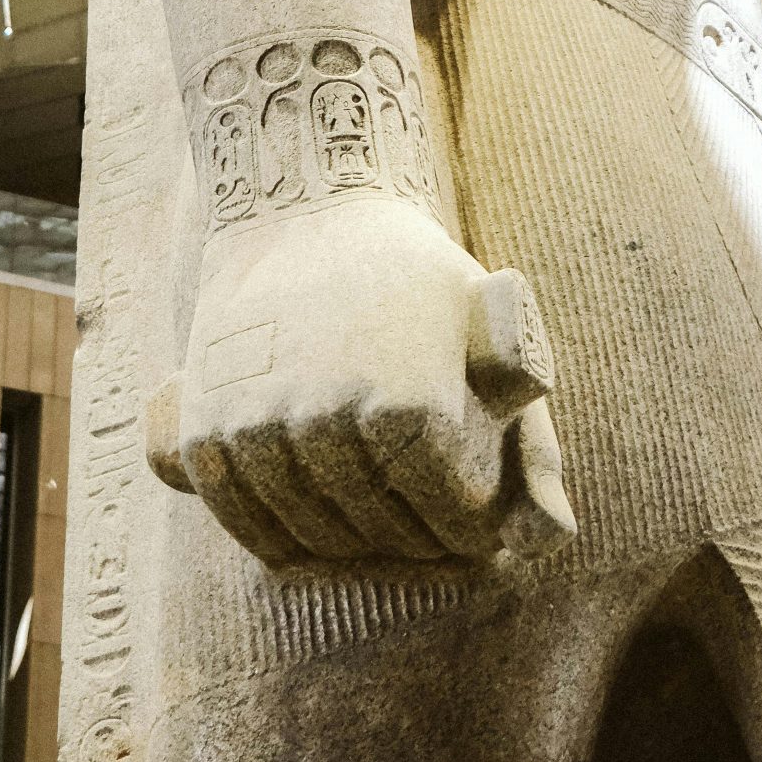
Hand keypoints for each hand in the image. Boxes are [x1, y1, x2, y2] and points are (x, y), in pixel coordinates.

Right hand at [144, 198, 576, 566]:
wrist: (300, 209)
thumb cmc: (412, 276)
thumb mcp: (490, 336)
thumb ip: (532, 438)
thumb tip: (555, 534)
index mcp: (409, 404)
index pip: (450, 518)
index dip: (468, 534)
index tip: (475, 531)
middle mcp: (330, 423)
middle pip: (378, 532)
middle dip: (412, 547)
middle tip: (427, 542)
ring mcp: (260, 428)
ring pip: (308, 536)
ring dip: (345, 553)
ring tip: (371, 544)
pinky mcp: (205, 429)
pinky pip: (241, 518)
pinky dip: (274, 542)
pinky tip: (304, 546)